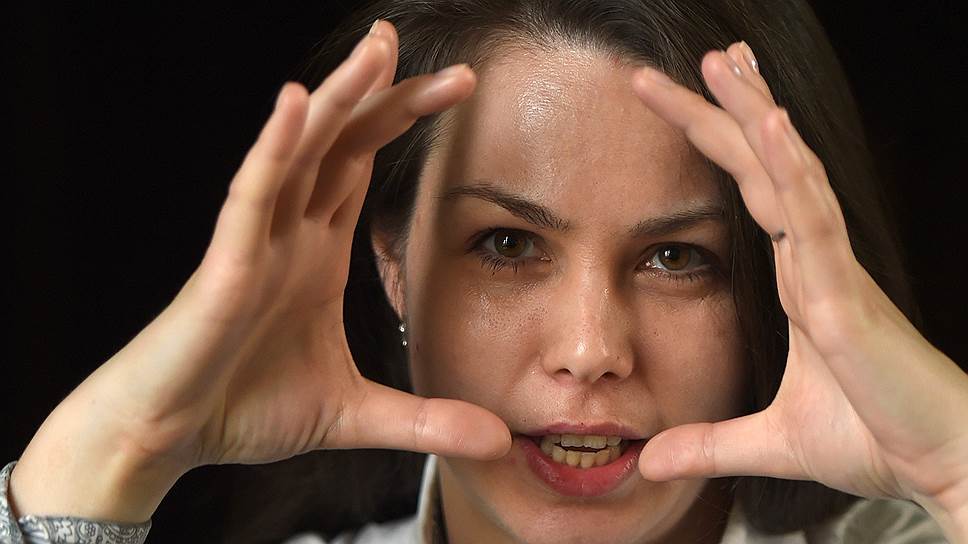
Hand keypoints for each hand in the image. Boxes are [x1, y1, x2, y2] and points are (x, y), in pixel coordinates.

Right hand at [11, 20, 508, 521]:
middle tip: (454, 69)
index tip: (458, 91)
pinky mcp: (224, 265)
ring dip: (339, 98)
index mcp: (317, 252)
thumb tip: (498, 442)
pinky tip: (297, 103)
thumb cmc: (244, 408)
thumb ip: (425, 422)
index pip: (364, 167)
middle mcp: (290, 233)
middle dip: (391, 99)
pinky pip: (251, 194)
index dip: (405, 124)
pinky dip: (273, 148)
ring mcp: (256, 242)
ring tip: (378, 50)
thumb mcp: (355, 414)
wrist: (169, 436)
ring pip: (299, 151)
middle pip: (344, 145)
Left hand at [630, 42, 967, 526]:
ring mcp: (833, 272)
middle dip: (730, 108)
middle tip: (705, 55)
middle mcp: (815, 261)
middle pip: (765, 167)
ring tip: (724, 62)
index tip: (691, 97)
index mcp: (799, 279)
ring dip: (755, 115)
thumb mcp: (769, 442)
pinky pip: (816, 223)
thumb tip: (650, 460)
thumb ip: (708, 443)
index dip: (724, 143)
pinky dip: (794, 172)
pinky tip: (771, 126)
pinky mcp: (847, 298)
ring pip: (790, 176)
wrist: (938, 468)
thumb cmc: (874, 441)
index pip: (752, 192)